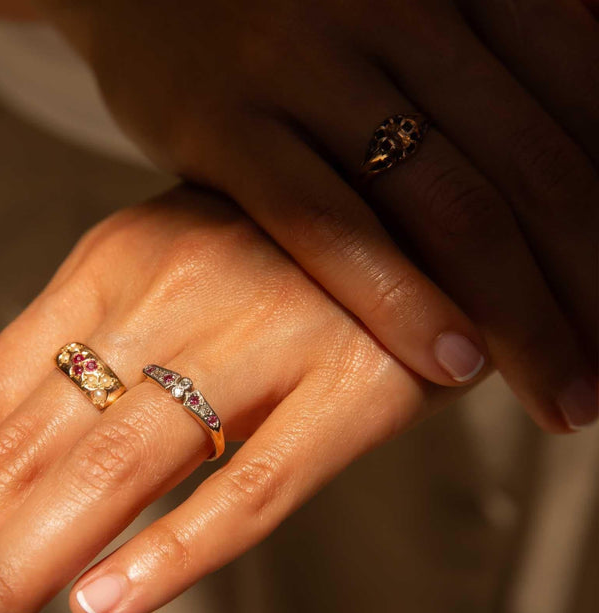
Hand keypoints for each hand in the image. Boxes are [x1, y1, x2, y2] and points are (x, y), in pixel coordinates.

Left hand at [0, 188, 458, 612]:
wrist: (412, 191)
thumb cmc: (275, 252)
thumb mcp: (160, 274)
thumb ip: (85, 355)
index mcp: (105, 273)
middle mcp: (165, 300)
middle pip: (14, 453)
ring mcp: (261, 341)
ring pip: (111, 473)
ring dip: (12, 575)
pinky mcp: (354, 387)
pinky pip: (257, 483)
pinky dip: (177, 550)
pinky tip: (102, 608)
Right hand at [40, 0, 598, 430]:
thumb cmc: (291, 12)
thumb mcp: (402, 11)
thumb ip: (490, 64)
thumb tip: (575, 128)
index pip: (586, 110)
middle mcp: (400, 11)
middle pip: (533, 172)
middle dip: (589, 288)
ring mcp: (307, 67)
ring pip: (447, 207)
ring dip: (522, 316)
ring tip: (564, 399)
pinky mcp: (224, 124)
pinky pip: (327, 226)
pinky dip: (397, 299)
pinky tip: (452, 366)